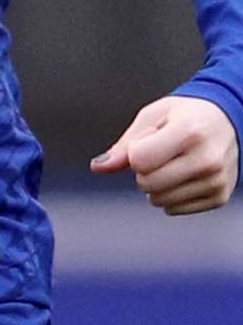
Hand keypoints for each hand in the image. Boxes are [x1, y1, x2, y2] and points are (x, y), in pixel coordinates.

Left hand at [90, 95, 239, 214]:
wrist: (225, 121)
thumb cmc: (186, 115)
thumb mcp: (151, 116)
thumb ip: (124, 145)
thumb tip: (99, 166)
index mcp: (189, 133)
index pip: (139, 161)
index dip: (135, 151)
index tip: (149, 139)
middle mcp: (207, 160)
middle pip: (147, 184)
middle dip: (143, 170)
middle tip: (161, 153)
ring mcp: (216, 182)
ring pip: (159, 200)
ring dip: (157, 185)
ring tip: (175, 162)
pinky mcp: (219, 198)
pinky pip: (174, 209)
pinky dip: (171, 195)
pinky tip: (184, 175)